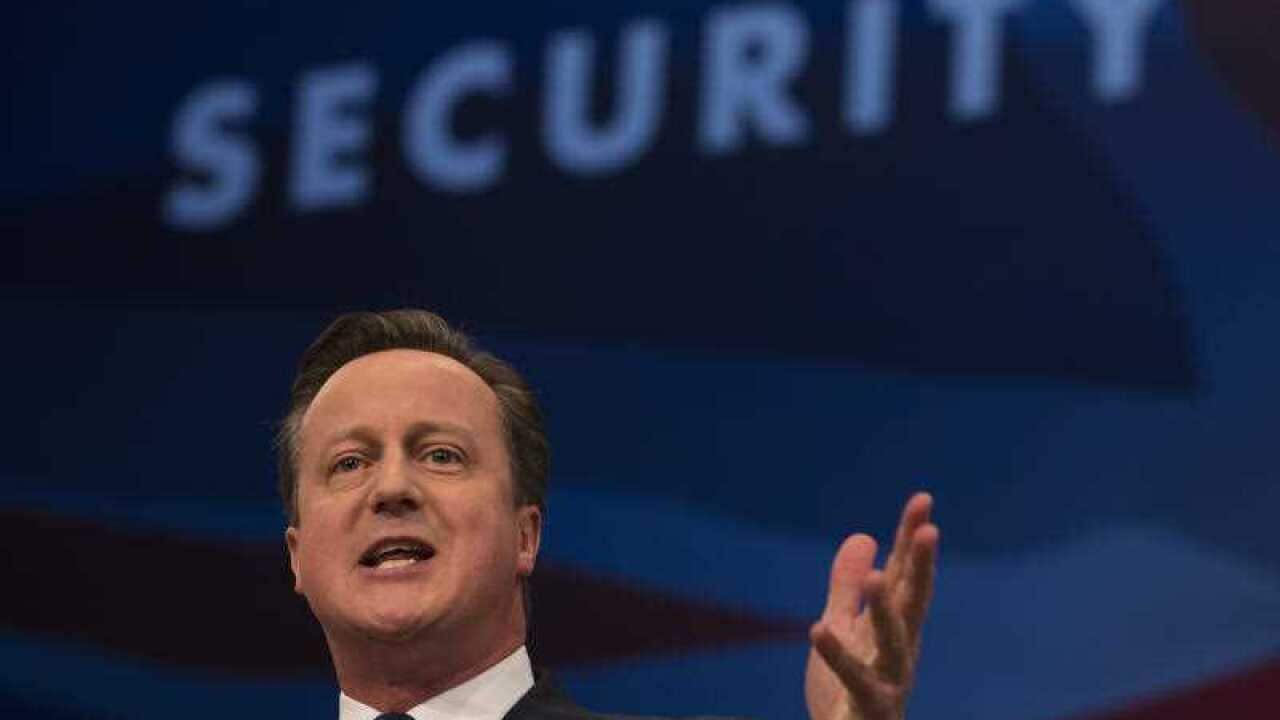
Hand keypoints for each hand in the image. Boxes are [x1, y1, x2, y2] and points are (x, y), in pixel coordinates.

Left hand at [805, 493, 938, 719]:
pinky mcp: (869, 708)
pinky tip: (817, 629)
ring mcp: (889, 680)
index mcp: (895, 627)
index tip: (923, 499)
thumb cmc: (846, 691)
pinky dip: (837, 656)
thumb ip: (848, 587)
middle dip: (922, 566)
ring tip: (878, 579)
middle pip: (914, 602)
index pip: (906, 574)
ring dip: (886, 612)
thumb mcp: (843, 627)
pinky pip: (856, 681)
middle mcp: (901, 650)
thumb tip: (864, 536)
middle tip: (929, 529)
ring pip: (894, 643)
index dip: (912, 537)